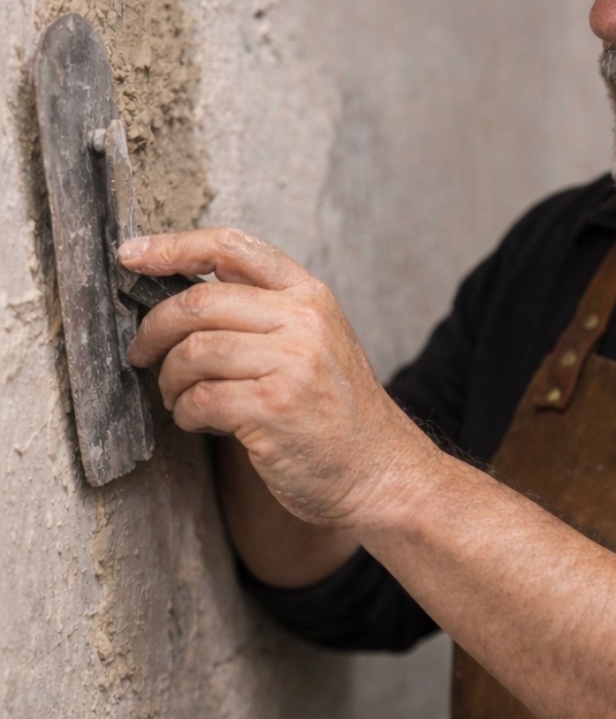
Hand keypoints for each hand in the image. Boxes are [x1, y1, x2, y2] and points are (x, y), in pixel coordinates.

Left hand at [120, 228, 428, 527]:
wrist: (380, 472)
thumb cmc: (339, 412)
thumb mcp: (318, 341)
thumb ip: (266, 312)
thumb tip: (186, 296)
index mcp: (310, 296)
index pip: (232, 248)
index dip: (173, 246)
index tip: (132, 255)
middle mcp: (304, 322)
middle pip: (199, 302)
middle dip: (154, 329)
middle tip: (142, 353)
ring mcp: (291, 365)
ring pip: (193, 353)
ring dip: (170, 379)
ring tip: (176, 397)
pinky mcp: (273, 410)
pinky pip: (200, 399)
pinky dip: (185, 412)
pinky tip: (197, 420)